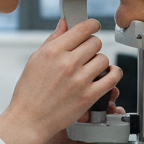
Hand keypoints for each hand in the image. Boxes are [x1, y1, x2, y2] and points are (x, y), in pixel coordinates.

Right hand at [0, 18, 122, 143]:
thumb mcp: (35, 60)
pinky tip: (109, 74)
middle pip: (95, 42)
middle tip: (86, 52)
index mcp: (53, 51)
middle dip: (92, 45)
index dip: (91, 25)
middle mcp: (67, 63)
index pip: (82, 28)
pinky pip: (112, 77)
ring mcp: (80, 80)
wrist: (30, 119)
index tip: (93, 26)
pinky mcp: (89, 95)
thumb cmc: (29, 92)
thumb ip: (53, 39)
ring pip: (104, 59)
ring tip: (91, 68)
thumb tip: (64, 24)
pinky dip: (114, 73)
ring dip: (99, 61)